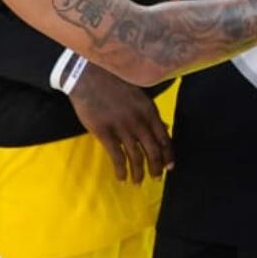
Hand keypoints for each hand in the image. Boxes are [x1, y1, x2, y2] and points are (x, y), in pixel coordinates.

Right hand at [68, 62, 173, 183]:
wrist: (87, 75)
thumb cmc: (113, 84)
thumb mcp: (137, 95)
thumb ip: (150, 113)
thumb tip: (165, 128)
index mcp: (148, 110)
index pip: (164, 138)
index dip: (168, 155)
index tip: (169, 168)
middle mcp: (138, 120)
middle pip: (152, 151)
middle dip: (155, 168)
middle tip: (155, 179)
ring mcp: (121, 127)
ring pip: (135, 157)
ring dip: (138, 172)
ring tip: (137, 182)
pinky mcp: (104, 132)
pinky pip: (117, 156)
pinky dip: (121, 170)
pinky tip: (121, 178)